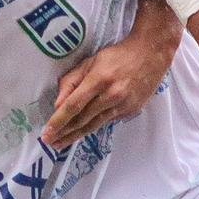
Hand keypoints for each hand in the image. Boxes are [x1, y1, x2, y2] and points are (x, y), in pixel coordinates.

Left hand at [42, 31, 175, 149]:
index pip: (74, 105)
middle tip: (50, 142)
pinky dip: (93, 127)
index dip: (59, 121)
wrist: (150, 55)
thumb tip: (58, 104)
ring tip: (62, 144)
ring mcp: (123, 105)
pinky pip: (107, 121)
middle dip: (64, 133)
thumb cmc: (117, 56)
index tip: (47, 133)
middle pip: (83, 119)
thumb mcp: (91, 61)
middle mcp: (112, 95)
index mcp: (99, 80)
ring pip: (94, 125)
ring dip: (76, 135)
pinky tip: (82, 133)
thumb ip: (72, 80)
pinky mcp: (131, 111)